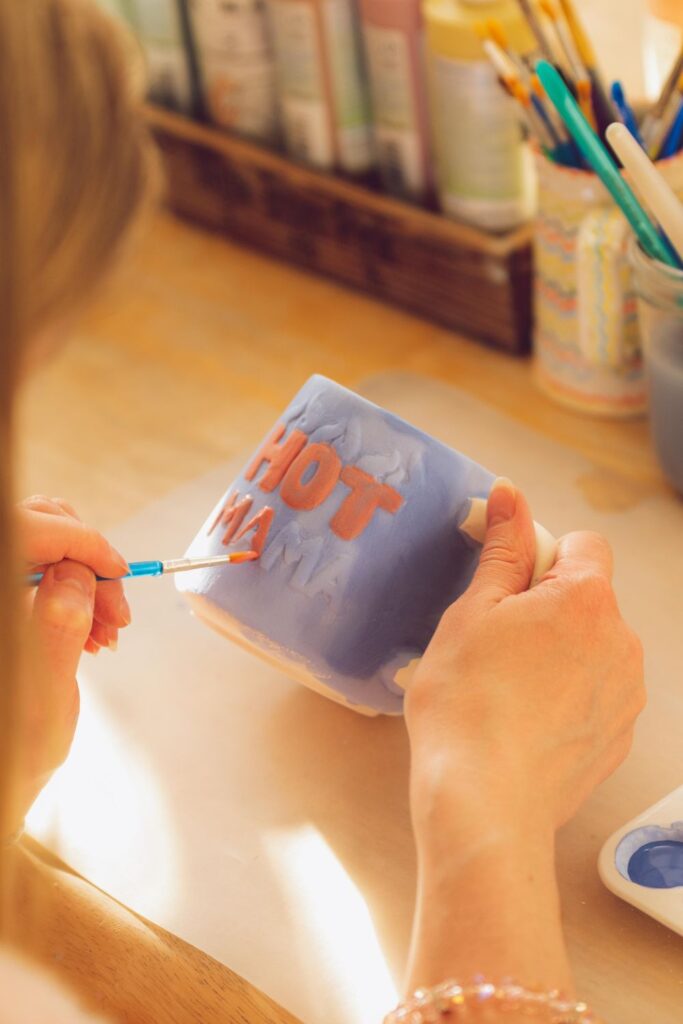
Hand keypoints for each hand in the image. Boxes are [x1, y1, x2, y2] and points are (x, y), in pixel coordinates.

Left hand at [10, 496, 130, 831]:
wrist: (4, 777)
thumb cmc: (16, 747)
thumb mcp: (41, 698)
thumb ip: (55, 631)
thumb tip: (73, 577)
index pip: (27, 531)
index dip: (78, 541)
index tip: (117, 570)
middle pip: (38, 526)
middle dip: (87, 560)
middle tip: (116, 607)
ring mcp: (6, 592)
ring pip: (48, 544)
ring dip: (89, 579)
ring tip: (111, 629)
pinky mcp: (17, 601)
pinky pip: (50, 569)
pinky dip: (81, 591)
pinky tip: (95, 630)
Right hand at [402, 479, 644, 994]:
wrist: (483, 801)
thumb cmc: (467, 702)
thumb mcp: (472, 611)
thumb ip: (502, 548)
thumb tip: (509, 494)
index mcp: (586, 600)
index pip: (584, 544)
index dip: (543, 556)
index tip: (508, 586)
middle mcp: (621, 642)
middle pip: (590, 597)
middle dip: (549, 606)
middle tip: (496, 640)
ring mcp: (626, 694)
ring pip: (593, 647)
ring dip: (561, 652)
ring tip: (507, 686)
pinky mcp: (618, 736)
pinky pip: (596, 693)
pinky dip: (568, 695)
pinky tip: (525, 719)